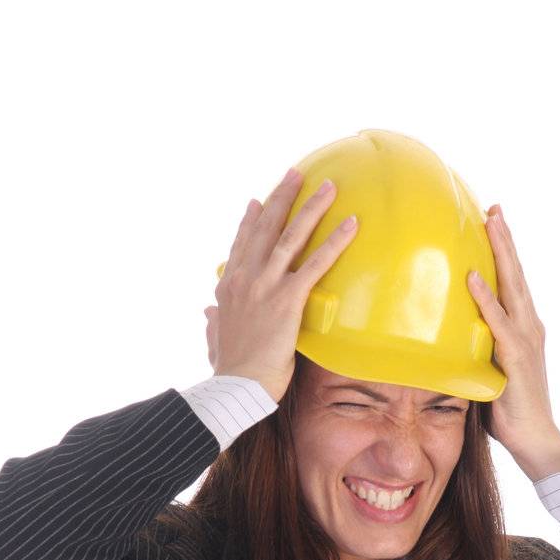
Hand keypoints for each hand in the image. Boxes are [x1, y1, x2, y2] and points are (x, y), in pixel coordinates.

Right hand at [204, 167, 358, 402]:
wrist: (237, 385)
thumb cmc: (229, 370)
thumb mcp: (215, 340)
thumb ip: (213, 323)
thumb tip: (208, 314)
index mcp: (228, 287)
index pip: (241, 244)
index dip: (250, 221)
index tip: (257, 201)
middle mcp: (245, 277)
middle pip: (266, 226)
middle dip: (282, 196)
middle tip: (296, 175)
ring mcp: (266, 285)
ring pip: (291, 235)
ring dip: (312, 207)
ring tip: (329, 186)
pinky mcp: (287, 299)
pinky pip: (316, 263)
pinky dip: (335, 241)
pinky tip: (351, 224)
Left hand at [467, 207, 559, 467]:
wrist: (536, 440)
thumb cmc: (510, 412)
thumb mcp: (489, 372)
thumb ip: (475, 349)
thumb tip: (446, 338)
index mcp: (523, 329)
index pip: (512, 283)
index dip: (503, 251)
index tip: (492, 221)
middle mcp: (529, 326)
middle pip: (515, 274)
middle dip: (505, 238)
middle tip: (493, 207)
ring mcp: (525, 339)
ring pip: (512, 287)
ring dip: (501, 253)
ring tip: (490, 222)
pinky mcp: (517, 358)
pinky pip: (497, 322)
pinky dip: (486, 298)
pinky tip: (473, 278)